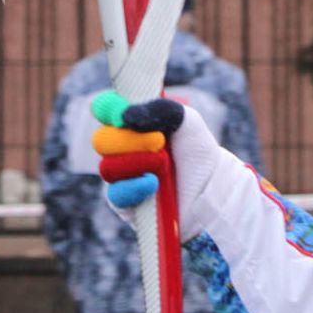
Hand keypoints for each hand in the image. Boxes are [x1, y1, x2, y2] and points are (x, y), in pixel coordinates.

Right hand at [90, 92, 236, 240]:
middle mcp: (119, 149)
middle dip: (130, 140)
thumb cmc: (196, 151)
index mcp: (130, 123)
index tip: (121, 114)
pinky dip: (135, 187)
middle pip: (101, 140)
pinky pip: (116, 194)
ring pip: (108, 167)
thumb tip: (125, 116)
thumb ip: (158, 109)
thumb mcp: (186, 120)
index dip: (108, 109)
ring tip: (163, 165)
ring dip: (138, 163)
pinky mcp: (123, 203)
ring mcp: (120, 176)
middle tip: (159, 142)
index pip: (104, 109)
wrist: (210, 188)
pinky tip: (153, 183)